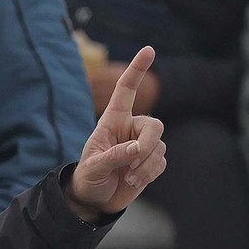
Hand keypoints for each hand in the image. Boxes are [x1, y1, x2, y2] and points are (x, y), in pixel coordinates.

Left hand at [68, 46, 166, 219]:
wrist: (94, 199)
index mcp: (112, 121)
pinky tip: (132, 181)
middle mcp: (130, 129)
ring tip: (125, 177)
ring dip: (143, 166)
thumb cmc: (88, 177)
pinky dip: (148, 174)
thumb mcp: (94, 166)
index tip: (149, 49)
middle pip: (154, 125)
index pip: (125, 91)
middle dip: (148, 144)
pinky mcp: (151, 161)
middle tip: (134, 159)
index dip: (136, 70)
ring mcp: (143, 145)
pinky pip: (161, 163)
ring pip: (159, 148)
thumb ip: (114, 156)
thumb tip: (137, 149)